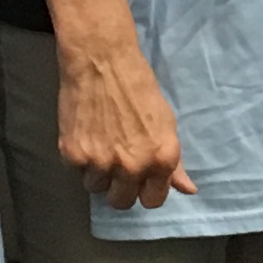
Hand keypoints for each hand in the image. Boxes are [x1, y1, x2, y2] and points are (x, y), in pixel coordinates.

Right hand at [55, 32, 193, 209]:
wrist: (101, 60)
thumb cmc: (138, 86)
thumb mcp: (166, 123)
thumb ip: (174, 162)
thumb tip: (188, 190)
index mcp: (162, 159)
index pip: (153, 201)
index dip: (145, 189)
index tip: (139, 178)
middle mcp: (133, 166)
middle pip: (121, 202)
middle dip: (119, 187)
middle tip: (116, 162)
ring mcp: (101, 163)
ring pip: (96, 188)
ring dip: (97, 172)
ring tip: (99, 143)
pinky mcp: (73, 155)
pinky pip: (77, 171)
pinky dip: (79, 158)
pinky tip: (86, 133)